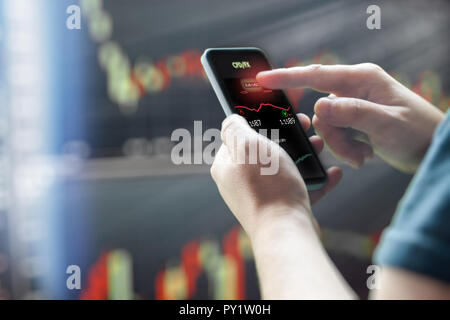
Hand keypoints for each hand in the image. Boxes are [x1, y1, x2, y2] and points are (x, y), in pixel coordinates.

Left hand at [210, 114, 341, 238]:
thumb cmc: (267, 187)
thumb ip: (235, 128)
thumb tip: (231, 119)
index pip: (237, 137)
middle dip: (287, 138)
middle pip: (264, 151)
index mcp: (227, 166)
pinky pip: (297, 189)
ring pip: (283, 168)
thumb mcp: (248, 146)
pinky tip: (330, 174)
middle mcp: (240, 182)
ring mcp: (260, 196)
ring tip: (319, 147)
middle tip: (305, 128)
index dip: (259, 123)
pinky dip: (314, 181)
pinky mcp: (280, 208)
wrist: (286, 231)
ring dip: (304, 156)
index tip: (279, 116)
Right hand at [257, 64, 444, 172]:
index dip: (287, 77)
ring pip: (327, 127)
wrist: (432, 150)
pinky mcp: (354, 122)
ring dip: (342, 146)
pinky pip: (336, 136)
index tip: (262, 80)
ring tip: (364, 155)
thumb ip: (352, 113)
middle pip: (321, 112)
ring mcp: (353, 106)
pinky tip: (366, 154)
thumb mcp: (386, 124)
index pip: (317, 75)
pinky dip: (347, 149)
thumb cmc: (418, 132)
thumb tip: (320, 106)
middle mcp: (355, 90)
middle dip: (334, 136)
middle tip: (356, 151)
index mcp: (362, 79)